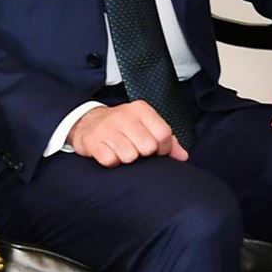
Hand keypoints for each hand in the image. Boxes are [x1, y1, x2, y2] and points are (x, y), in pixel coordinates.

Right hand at [68, 100, 188, 166]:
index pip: (163, 134)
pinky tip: (110, 153)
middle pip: (148, 147)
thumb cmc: (123, 126)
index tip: (157, 151)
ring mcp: (107, 128)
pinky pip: (111, 161)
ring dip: (127, 159)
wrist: (88, 122)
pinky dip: (112, 162)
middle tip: (137, 150)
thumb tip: (183, 156)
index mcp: (141, 109)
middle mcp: (125, 116)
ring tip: (122, 151)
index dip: (164, 148)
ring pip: (129, 156)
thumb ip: (167, 139)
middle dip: (144, 154)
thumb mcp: (145, 125)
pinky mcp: (93, 141)